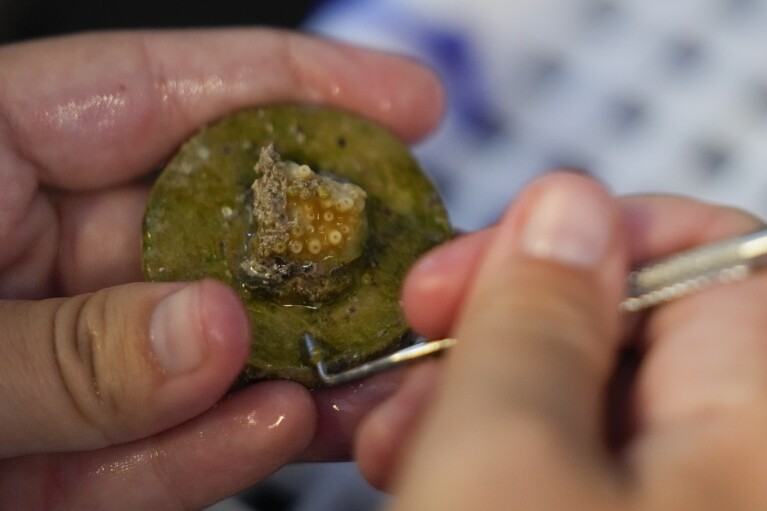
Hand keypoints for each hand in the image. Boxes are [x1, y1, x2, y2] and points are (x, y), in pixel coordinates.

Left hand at [0, 29, 442, 508]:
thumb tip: (209, 333)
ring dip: (292, 367)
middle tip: (414, 276)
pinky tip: (278, 430)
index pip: (168, 90)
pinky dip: (213, 445)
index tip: (414, 104)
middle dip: (318, 257)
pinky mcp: (61, 444)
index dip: (302, 86)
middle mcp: (33, 242)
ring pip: (203, 343)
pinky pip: (152, 439)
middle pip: (213, 227)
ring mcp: (57, 347)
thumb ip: (64, 348)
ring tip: (375, 377)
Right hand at [356, 172, 766, 509]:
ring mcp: (667, 498)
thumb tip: (565, 204)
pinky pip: (552, 456)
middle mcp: (728, 463)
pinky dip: (478, 446)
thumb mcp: (504, 454)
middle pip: (626, 325)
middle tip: (416, 346)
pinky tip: (413, 462)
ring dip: (470, 389)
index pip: (704, 253)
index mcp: (749, 429)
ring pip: (574, 394)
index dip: (585, 233)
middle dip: (501, 322)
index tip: (476, 258)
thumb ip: (537, 316)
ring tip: (391, 432)